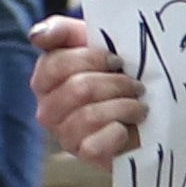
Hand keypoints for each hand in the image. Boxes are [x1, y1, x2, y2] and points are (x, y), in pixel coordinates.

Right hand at [33, 12, 146, 164]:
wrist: (149, 112)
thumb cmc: (117, 73)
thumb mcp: (92, 41)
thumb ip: (61, 31)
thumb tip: (36, 35)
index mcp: (46, 79)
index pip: (55, 65)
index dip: (91, 59)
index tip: (117, 60)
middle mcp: (49, 109)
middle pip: (77, 89)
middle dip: (115, 83)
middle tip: (137, 85)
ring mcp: (64, 134)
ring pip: (89, 115)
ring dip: (123, 107)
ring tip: (139, 107)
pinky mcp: (83, 155)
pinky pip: (94, 144)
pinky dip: (117, 134)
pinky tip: (127, 128)